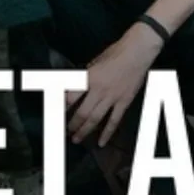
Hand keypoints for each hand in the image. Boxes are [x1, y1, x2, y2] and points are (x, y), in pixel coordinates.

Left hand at [68, 26, 162, 145]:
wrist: (137, 52)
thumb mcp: (94, 62)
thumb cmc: (115, 53)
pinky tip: (101, 142)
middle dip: (72, 124)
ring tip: (76, 139)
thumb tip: (76, 87)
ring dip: (84, 130)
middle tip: (65, 132)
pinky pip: (114, 120)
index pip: (71, 97)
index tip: (56, 114)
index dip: (61, 107)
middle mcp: (99, 90)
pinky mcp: (124, 102)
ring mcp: (112, 98)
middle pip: (82, 112)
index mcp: (89, 78)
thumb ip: (86, 77)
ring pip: (96, 119)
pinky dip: (107, 133)